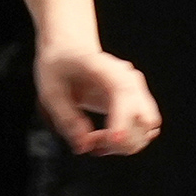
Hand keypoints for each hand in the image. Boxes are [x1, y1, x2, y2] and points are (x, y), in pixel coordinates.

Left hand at [35, 44, 158, 157]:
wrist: (70, 49)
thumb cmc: (59, 65)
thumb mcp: (50, 91)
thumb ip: (66, 119)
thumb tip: (83, 146)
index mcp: (109, 70)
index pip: (125, 95)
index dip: (123, 121)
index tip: (112, 141)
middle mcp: (131, 81)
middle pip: (144, 120)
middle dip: (119, 142)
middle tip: (89, 141)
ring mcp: (137, 93)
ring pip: (145, 132)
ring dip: (121, 146)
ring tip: (92, 139)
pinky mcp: (137, 106)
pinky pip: (141, 133)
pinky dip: (124, 144)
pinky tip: (102, 139)